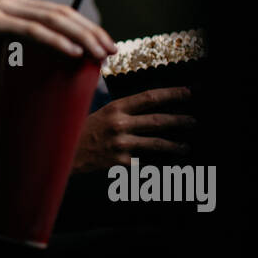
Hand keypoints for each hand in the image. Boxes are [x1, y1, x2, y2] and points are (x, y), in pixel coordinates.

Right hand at [0, 0, 116, 73]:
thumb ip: (13, 54)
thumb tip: (35, 71)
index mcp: (14, 7)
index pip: (58, 13)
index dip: (84, 27)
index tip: (102, 45)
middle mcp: (12, 2)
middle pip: (62, 13)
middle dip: (91, 32)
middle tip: (111, 50)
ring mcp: (2, 9)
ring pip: (52, 20)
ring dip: (81, 37)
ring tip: (99, 53)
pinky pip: (31, 31)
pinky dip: (55, 42)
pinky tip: (72, 53)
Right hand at [73, 86, 194, 173]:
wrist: (63, 152)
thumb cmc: (82, 130)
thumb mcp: (101, 112)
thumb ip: (123, 110)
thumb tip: (148, 107)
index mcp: (116, 107)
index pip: (150, 97)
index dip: (171, 94)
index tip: (188, 93)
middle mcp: (120, 124)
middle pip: (158, 120)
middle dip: (180, 120)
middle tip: (194, 121)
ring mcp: (121, 144)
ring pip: (156, 143)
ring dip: (174, 145)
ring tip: (185, 146)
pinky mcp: (120, 162)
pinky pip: (143, 161)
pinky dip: (154, 163)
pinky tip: (164, 164)